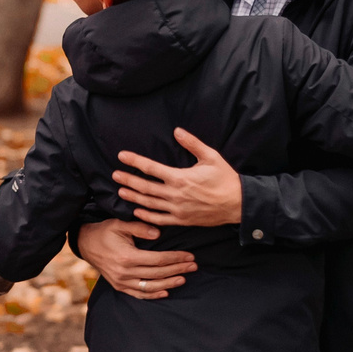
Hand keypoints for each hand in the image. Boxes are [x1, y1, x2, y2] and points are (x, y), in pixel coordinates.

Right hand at [74, 218, 196, 300]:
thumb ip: (140, 227)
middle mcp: (125, 272)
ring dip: (169, 284)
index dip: (175, 258)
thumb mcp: (120, 224)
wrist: (85, 243)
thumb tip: (158, 233)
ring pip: (150, 287)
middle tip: (193, 266)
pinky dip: (153, 295)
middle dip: (178, 269)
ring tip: (183, 279)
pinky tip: (166, 292)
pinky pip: (138, 294)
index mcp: (127, 257)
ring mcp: (121, 281)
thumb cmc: (104, 231)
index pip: (158, 260)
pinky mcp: (118, 286)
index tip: (190, 256)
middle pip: (157, 274)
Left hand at [112, 129, 243, 226]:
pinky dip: (146, 216)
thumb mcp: (211, 157)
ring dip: (134, 197)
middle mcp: (175, 194)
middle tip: (114, 175)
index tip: (122, 156)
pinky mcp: (182, 220)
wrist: (238, 204)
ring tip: (121, 191)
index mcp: (180, 177)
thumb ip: (192, 143)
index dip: (135, 161)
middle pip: (145, 187)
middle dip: (128, 180)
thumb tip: (177, 131)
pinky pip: (160, 219)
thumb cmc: (225, 179)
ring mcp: (178, 209)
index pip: (151, 168)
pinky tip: (137, 211)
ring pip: (149, 203)